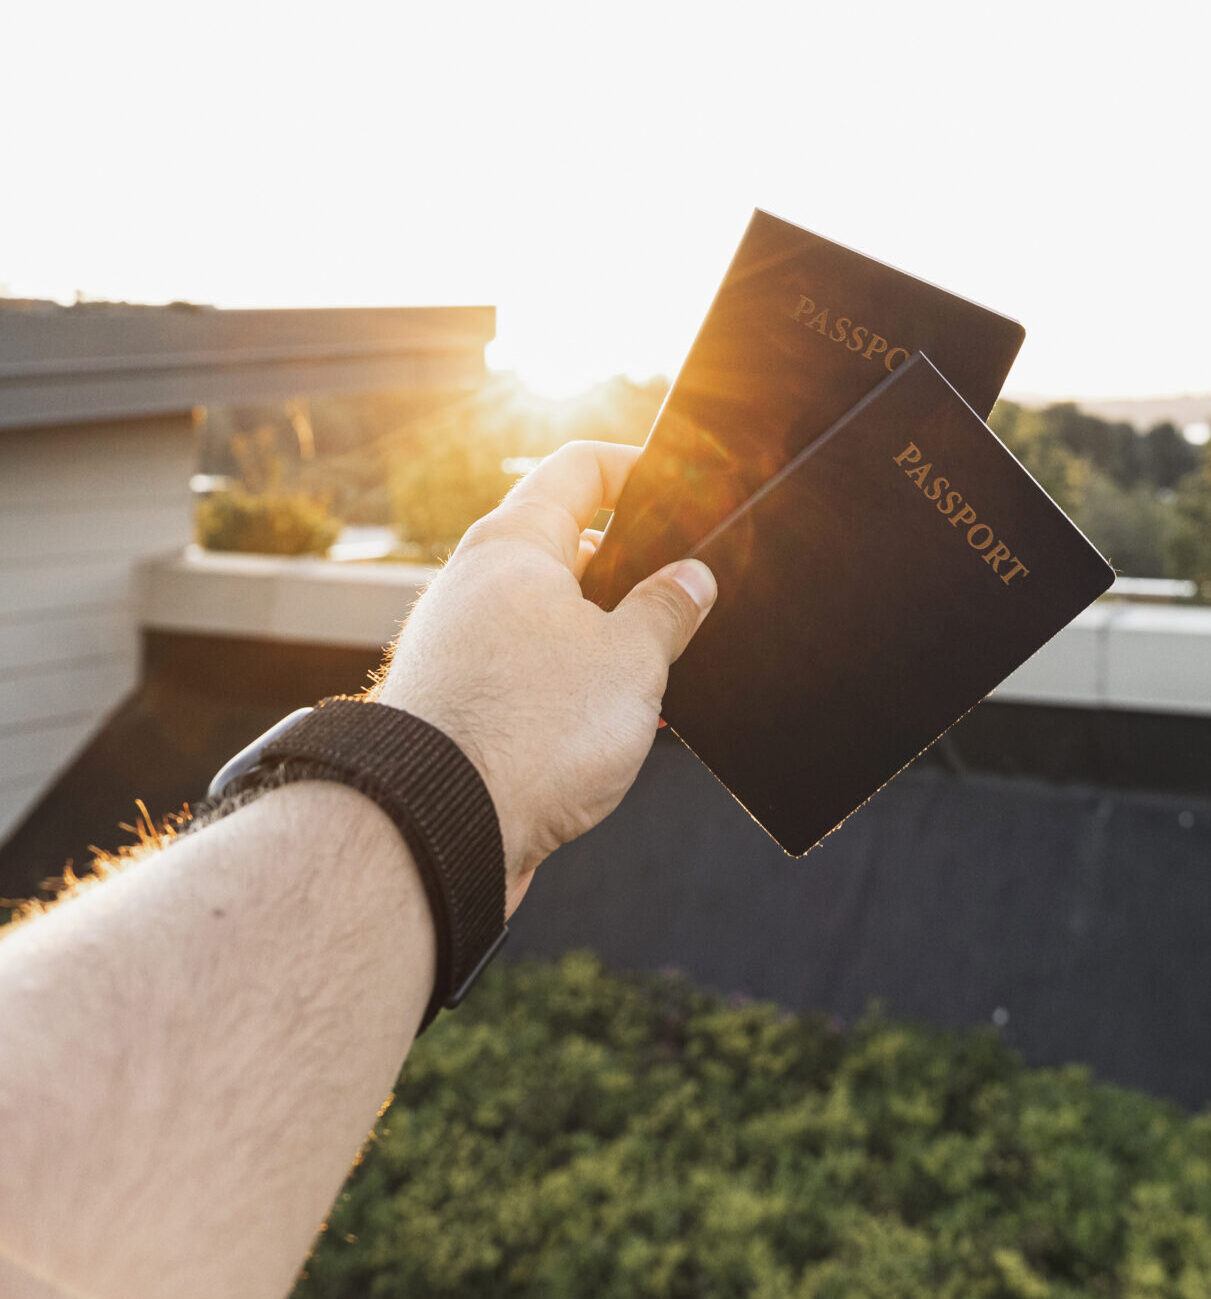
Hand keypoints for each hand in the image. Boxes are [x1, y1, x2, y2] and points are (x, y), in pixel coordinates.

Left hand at [374, 441, 714, 914]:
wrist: (430, 831)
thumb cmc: (526, 730)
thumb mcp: (629, 660)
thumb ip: (668, 610)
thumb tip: (691, 578)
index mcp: (514, 544)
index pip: (580, 468)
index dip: (639, 467)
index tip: (686, 487)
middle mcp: (478, 584)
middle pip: (567, 545)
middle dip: (634, 566)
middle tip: (689, 591)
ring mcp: (464, 646)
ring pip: (552, 617)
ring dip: (608, 637)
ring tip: (663, 667)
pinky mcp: (461, 708)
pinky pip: (532, 675)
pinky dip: (576, 686)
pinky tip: (616, 723)